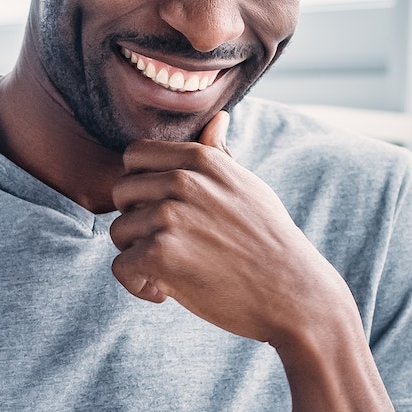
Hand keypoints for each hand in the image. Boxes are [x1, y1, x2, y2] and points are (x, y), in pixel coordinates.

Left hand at [109, 111, 354, 349]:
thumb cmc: (270, 243)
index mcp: (202, 160)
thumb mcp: (248, 186)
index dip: (139, 186)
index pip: (135, 155)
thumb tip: (217, 118)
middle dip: (135, 222)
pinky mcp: (160, 253)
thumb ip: (220, 155)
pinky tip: (166, 292)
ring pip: (119, 231)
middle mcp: (183, 181)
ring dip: (137, 256)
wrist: (292, 293)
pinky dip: (138, 285)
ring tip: (171, 271)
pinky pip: (121, 266)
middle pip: (121, 193)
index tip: (160, 212)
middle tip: (167, 246)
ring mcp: (170, 216)